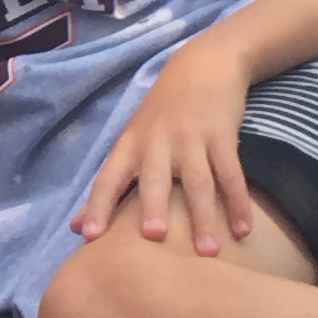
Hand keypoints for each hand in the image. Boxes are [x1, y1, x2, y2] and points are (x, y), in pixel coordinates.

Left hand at [70, 44, 256, 251]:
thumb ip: (108, 188)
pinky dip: (237, 202)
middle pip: (154, 179)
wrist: (202, 65)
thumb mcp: (130, 144)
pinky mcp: (221, 134)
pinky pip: (230, 173)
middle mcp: (157, 143)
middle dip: (152, 206)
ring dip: (203, 217)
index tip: (89, 237)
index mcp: (130, 147)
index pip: (108, 179)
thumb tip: (74, 229)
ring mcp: (191, 138)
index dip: (97, 207)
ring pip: (198, 182)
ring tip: (208, 252)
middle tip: (153, 237)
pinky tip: (243, 231)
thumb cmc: (160, 115)